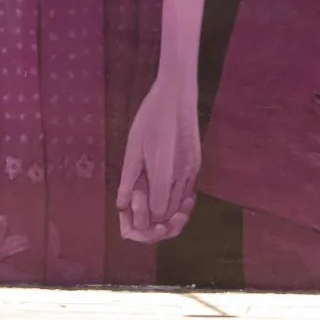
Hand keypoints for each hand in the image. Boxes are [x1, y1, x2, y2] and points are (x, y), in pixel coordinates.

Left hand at [116, 83, 199, 244]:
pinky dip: (175, 202)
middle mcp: (182, 176)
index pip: (157, 213)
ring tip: (146, 207)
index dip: (143, 220)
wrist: (177, 95)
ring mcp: (192, 171)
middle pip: (171, 216)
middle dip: (152, 223)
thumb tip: (122, 205)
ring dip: (164, 215)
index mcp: (164, 172)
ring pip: (181, 207)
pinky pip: (187, 194)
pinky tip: (162, 195)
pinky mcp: (196, 165)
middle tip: (135, 217)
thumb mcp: (133, 146)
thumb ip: (129, 178)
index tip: (129, 210)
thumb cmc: (151, 116)